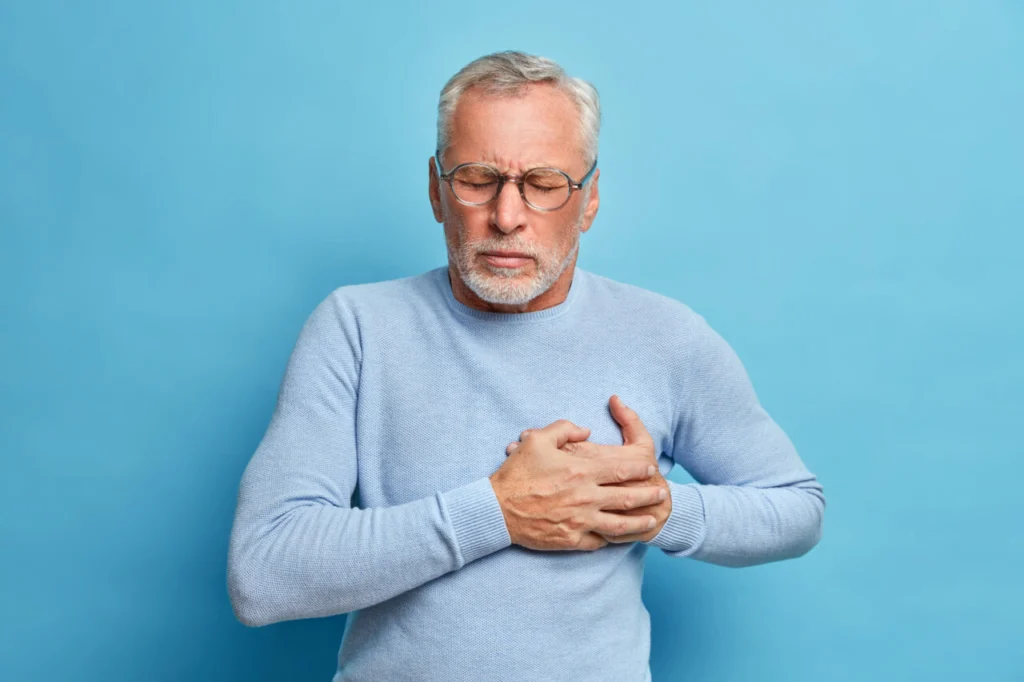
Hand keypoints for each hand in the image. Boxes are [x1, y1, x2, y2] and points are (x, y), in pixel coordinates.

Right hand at [507, 396, 670, 543]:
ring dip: (639, 521)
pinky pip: (598, 541)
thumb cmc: (516, 474)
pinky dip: (612, 539)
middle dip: (648, 495)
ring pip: (619, 523)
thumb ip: (564, 428)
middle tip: (662, 493)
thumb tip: (586, 430)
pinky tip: (620, 537)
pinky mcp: (570, 539)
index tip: (651, 468)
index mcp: (580, 471)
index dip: (639, 469)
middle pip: (626, 497)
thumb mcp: (537, 440)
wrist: (496, 510)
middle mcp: (585, 497)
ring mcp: (579, 521)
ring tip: (652, 519)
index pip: (620, 470)